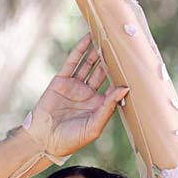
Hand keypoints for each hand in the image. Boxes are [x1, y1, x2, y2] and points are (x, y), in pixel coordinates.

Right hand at [28, 33, 127, 159]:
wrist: (43, 140)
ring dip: (97, 51)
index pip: (113, 87)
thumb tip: (125, 89)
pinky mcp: (61, 80)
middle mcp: (88, 94)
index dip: (122, 76)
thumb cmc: (70, 140)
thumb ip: (108, 108)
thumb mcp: (94, 127)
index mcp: (98, 106)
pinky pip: (72, 61)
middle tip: (121, 45)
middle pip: (102, 72)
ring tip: (107, 36)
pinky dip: (80, 49)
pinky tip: (88, 38)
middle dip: (111, 60)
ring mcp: (74, 86)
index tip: (133, 65)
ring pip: (89, 64)